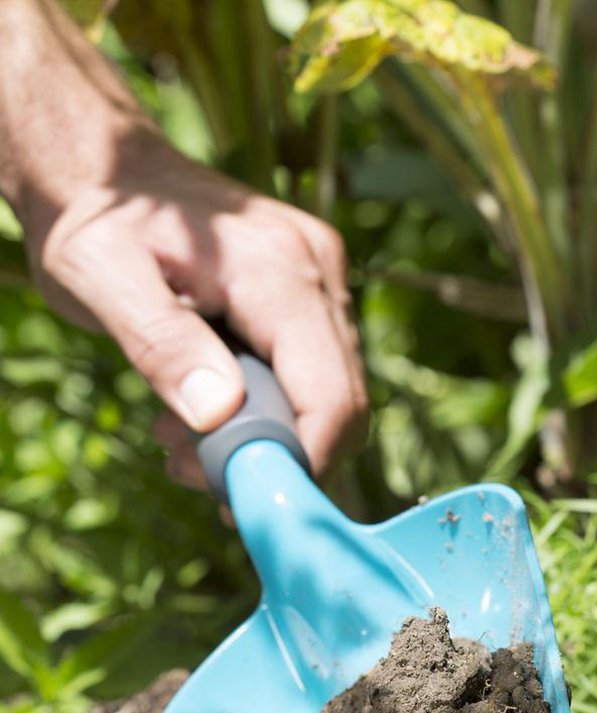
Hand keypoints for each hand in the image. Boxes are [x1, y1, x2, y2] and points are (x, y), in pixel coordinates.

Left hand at [29, 135, 366, 475]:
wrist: (104, 163)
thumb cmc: (92, 215)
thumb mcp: (99, 275)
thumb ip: (160, 342)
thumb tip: (220, 412)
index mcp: (278, 270)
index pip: (332, 395)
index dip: (304, 463)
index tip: (242, 500)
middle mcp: (318, 271)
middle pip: (339, 403)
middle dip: (276, 455)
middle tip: (192, 470)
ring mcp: (321, 280)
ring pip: (327, 395)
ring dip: (264, 437)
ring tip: (181, 439)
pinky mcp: (309, 292)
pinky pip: (310, 374)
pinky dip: (265, 410)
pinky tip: (205, 408)